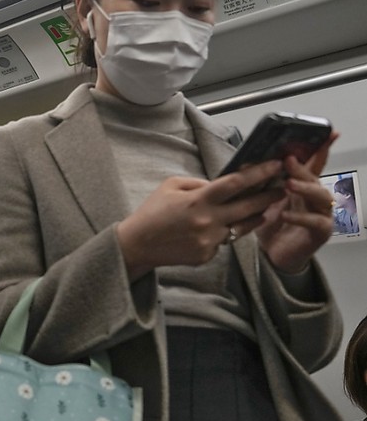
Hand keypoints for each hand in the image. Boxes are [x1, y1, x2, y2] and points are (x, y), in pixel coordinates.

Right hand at [117, 158, 285, 279]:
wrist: (137, 245)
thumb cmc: (152, 212)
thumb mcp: (170, 185)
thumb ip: (198, 182)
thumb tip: (220, 183)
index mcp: (199, 199)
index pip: (237, 183)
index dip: (259, 173)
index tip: (275, 165)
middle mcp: (208, 221)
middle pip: (250, 206)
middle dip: (269, 196)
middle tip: (282, 188)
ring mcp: (209, 240)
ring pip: (242, 227)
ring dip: (255, 216)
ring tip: (263, 208)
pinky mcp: (207, 255)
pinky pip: (224, 242)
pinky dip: (224, 234)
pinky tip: (214, 230)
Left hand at [255, 133, 338, 273]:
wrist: (272, 253)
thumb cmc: (270, 225)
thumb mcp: (262, 200)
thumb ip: (260, 184)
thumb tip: (245, 164)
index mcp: (304, 187)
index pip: (315, 165)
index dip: (322, 149)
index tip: (329, 134)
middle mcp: (315, 198)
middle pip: (316, 178)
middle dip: (303, 168)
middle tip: (289, 160)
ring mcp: (321, 214)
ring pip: (321, 197)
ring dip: (305, 188)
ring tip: (288, 184)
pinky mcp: (320, 232)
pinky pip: (315, 222)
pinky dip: (300, 217)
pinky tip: (285, 215)